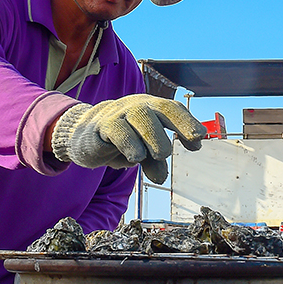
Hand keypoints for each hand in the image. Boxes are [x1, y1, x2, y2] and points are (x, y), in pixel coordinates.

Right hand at [50, 94, 205, 183]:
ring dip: (154, 137)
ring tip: (160, 156)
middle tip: (177, 150)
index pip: (173, 109)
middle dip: (177, 126)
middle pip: (162, 109)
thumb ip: (153, 162)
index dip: (188, 123)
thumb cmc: (121, 140)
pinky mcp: (103, 125)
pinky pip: (118, 130)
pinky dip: (130, 143)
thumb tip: (161, 177)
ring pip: (142, 117)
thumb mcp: (141, 152)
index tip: (198, 140)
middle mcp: (139, 106)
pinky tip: (136, 157)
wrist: (83, 135)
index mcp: (153, 109)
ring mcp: (120, 113)